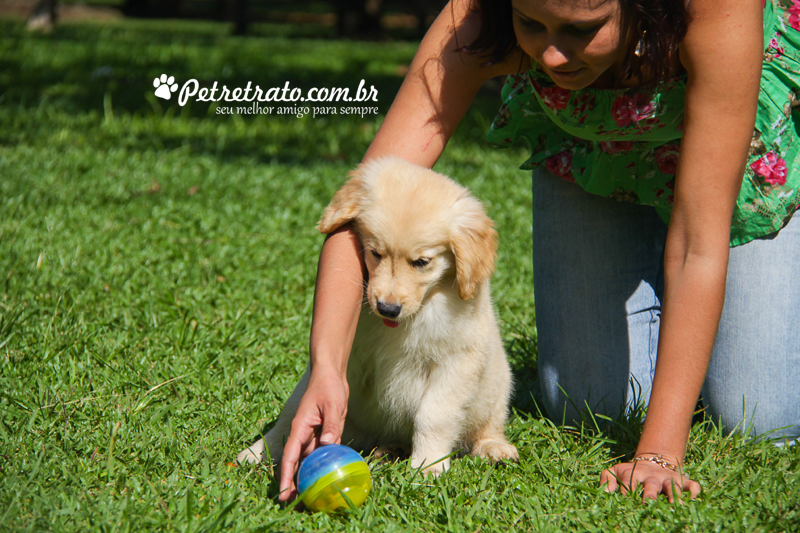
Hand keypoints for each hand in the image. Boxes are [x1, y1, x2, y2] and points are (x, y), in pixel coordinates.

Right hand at [277, 369, 348, 501]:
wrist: (332, 374)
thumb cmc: (328, 386)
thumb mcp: (332, 404)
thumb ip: (331, 425)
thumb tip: (327, 445)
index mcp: (301, 426)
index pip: (290, 455)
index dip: (286, 475)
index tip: (284, 492)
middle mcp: (304, 433)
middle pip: (297, 462)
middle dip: (294, 481)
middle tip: (296, 502)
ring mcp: (313, 434)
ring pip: (309, 459)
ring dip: (308, 475)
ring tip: (310, 495)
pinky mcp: (323, 433)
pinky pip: (322, 452)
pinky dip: (322, 463)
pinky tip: (326, 476)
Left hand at [600, 455, 700, 502]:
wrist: (654, 460)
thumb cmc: (632, 472)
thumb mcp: (617, 471)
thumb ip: (607, 479)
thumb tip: (605, 492)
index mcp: (635, 474)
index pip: (630, 481)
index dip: (628, 489)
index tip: (625, 499)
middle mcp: (652, 476)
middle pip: (651, 485)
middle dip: (650, 494)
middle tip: (648, 504)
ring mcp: (668, 478)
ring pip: (673, 486)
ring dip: (675, 495)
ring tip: (676, 505)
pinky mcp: (682, 480)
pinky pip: (691, 484)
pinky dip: (694, 490)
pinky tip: (694, 498)